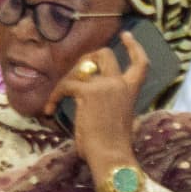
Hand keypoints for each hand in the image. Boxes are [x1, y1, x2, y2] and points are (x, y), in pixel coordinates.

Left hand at [49, 38, 146, 176]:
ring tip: (57, 98)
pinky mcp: (88, 92)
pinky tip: (50, 110)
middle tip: (75, 72)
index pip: (140, 63)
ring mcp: (106, 85)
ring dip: (66, 79)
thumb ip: (110, 104)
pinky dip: (55, 96)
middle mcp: (120, 83)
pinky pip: (66, 85)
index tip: (126, 35)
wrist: (111, 155)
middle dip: (87, 58)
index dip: (133, 47)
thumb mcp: (118, 120)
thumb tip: (90, 99)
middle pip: (105, 54)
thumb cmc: (113, 147)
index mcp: (132, 91)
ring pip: (81, 68)